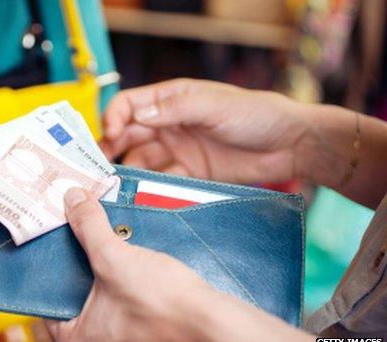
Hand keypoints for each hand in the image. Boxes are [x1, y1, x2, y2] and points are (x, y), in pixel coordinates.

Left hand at [45, 188, 218, 341]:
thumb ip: (88, 227)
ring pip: (105, 299)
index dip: (52, 270)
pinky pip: (127, 303)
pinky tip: (132, 257)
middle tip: (81, 235)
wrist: (214, 324)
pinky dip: (126, 280)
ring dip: (107, 270)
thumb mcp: (114, 257)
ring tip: (106, 240)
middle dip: (83, 265)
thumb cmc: (161, 304)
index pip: (50, 303)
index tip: (56, 244)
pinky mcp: (148, 336)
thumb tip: (72, 198)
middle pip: (78, 297)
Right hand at [100, 79, 309, 183]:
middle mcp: (169, 124)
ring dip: (125, 169)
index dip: (114, 118)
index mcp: (171, 100)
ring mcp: (178, 150)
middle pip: (128, 134)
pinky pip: (160, 181)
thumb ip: (176, 108)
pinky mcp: (189, 174)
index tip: (110, 135)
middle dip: (110, 147)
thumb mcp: (214, 106)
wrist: (289, 146)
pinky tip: (137, 195)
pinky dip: (147, 187)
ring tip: (113, 183)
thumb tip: (137, 115)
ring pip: (140, 159)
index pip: (129, 105)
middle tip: (98, 166)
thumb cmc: (255, 115)